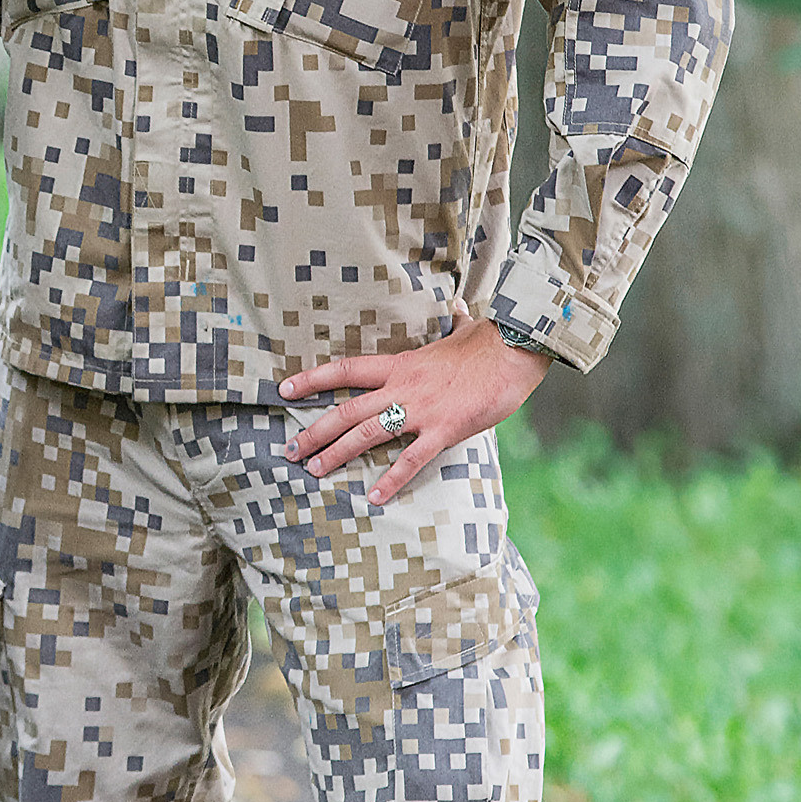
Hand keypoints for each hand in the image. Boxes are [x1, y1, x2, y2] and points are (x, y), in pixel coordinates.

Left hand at [280, 313, 550, 506]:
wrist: (517, 351)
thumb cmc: (491, 342)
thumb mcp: (464, 329)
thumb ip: (453, 321)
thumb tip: (457, 304)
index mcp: (401, 364)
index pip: (345, 370)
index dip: (312, 380)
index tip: (284, 389)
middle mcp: (403, 387)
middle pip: (347, 410)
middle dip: (314, 431)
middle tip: (290, 450)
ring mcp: (422, 410)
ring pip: (368, 435)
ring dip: (338, 453)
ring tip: (314, 470)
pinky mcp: (445, 430)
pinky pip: (412, 459)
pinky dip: (392, 479)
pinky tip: (375, 497)